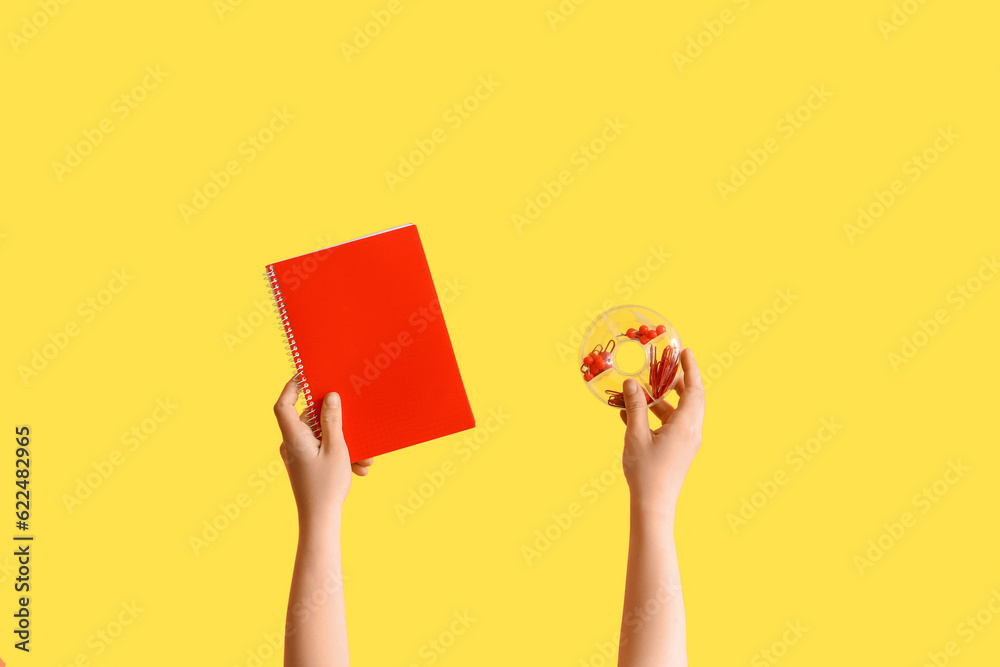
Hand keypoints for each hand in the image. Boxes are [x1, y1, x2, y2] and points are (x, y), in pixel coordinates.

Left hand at [273, 376, 372, 526]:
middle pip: (309, 420)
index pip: (283, 404)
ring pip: (321, 437)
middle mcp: (291, 445)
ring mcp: (297, 456)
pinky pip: (322, 450)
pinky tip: (359, 467)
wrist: (319, 521)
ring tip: (364, 458)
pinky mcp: (305, 465)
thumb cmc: (326, 487)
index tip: (306, 374)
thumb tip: (329, 396)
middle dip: (337, 423)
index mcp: (294, 438)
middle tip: (355, 424)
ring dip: (344, 443)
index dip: (292, 387)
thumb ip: (332, 420)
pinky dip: (340, 455)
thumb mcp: (336, 448)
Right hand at [619, 348, 705, 514]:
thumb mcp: (636, 435)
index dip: (690, 368)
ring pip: (679, 412)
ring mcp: (686, 442)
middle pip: (691, 398)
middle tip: (663, 366)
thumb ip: (635, 407)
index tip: (684, 351)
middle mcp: (691, 431)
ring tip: (641, 392)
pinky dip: (657, 416)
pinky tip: (632, 415)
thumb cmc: (646, 471)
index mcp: (685, 425)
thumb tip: (631, 384)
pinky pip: (671, 425)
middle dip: (677, 380)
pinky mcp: (679, 451)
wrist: (653, 505)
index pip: (694, 389)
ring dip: (662, 400)